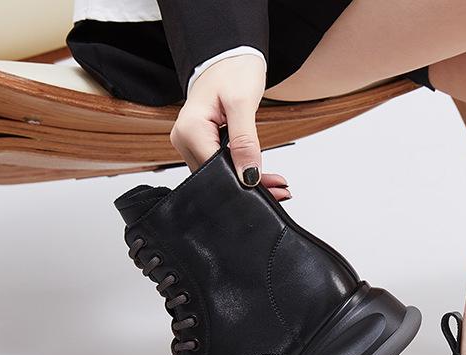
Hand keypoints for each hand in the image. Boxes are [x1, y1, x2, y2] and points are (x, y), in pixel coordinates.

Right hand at [169, 54, 290, 200]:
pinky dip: (242, 170)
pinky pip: (222, 165)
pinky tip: (261, 175)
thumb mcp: (242, 104)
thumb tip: (249, 176)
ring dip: (248, 181)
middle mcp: (185, 139)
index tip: (272, 188)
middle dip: (249, 185)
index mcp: (189, 130)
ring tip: (276, 184)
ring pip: (221, 174)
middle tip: (280, 190)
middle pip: (218, 176)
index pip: (216, 171)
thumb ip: (245, 142)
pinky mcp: (203, 144)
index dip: (244, 182)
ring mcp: (192, 143)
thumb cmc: (232, 69)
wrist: (228, 55)